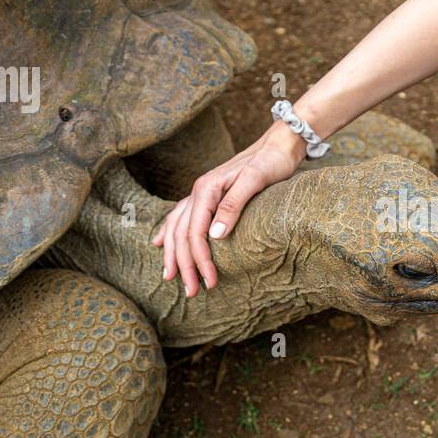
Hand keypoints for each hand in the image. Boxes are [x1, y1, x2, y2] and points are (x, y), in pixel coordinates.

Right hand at [153, 122, 305, 295]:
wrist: (278, 145)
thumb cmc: (272, 162)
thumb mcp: (256, 180)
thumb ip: (233, 205)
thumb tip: (215, 236)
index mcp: (207, 189)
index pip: (195, 232)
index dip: (200, 260)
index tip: (210, 282)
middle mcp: (198, 191)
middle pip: (182, 234)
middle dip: (184, 265)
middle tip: (192, 292)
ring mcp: (200, 193)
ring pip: (176, 227)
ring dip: (172, 254)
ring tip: (170, 277)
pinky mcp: (208, 196)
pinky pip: (180, 217)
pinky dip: (168, 233)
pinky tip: (159, 244)